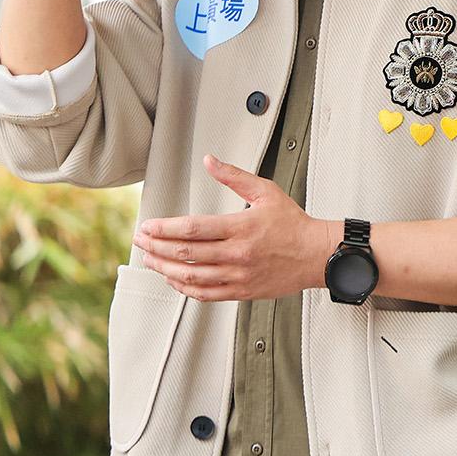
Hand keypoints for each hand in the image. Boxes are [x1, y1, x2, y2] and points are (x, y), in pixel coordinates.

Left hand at [133, 155, 332, 301]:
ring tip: (149, 259)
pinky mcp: (241, 291)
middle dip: (156, 247)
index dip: (164, 228)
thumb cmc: (293, 224)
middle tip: (140, 240)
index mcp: (241, 228)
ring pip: (190, 277)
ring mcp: (238, 275)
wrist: (317, 255)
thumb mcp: (265, 192)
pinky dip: (184, 288)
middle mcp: (237, 253)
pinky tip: (173, 279)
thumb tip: (209, 161)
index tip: (148, 226)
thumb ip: (234, 177)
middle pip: (185, 254)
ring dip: (164, 269)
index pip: (192, 229)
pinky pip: (205, 294)